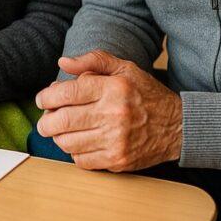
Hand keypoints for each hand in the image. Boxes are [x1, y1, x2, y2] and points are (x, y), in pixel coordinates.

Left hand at [35, 50, 181, 171]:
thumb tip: (63, 62)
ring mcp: (116, 140)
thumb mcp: (124, 68)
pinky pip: (81, 161)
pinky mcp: (118, 160)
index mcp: (113, 88)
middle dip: (45, 121)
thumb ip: (92, 60)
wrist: (178, 126)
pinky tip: (80, 142)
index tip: (42, 100)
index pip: (67, 93)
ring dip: (58, 137)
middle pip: (62, 121)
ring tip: (62, 130)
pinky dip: (74, 152)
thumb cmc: (146, 94)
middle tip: (45, 120)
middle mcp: (114, 115)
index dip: (47, 97)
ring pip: (68, 143)